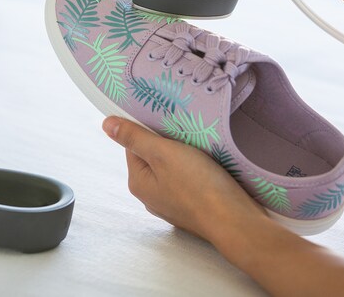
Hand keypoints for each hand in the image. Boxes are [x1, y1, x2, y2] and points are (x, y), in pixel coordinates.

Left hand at [102, 116, 266, 244]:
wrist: (236, 222)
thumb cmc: (199, 186)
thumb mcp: (162, 153)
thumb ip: (134, 137)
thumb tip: (106, 124)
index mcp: (138, 183)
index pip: (133, 145)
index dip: (149, 130)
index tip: (166, 122)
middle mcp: (151, 197)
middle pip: (153, 156)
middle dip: (168, 143)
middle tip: (185, 135)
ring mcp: (172, 204)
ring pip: (172, 168)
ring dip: (184, 155)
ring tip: (199, 150)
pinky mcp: (192, 207)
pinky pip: (187, 181)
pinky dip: (196, 170)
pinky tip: (208, 167)